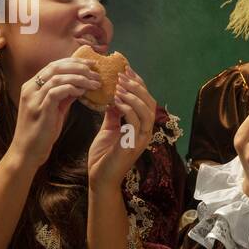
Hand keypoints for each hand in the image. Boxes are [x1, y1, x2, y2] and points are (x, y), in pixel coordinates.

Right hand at [8, 57, 101, 168]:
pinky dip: (71, 88)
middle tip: (96, 70)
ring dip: (80, 78)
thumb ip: (64, 96)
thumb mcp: (54, 109)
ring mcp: (33, 98)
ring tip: (95, 83)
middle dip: (79, 66)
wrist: (27, 151)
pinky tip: (82, 92)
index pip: (54, 65)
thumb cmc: (41, 132)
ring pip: (57, 77)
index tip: (92, 63)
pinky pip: (56, 91)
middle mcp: (30, 88)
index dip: (74, 61)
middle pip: (56, 67)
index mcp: (32, 86)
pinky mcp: (40, 109)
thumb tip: (80, 86)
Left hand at [88, 66, 156, 188]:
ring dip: (133, 95)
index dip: (137, 83)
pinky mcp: (133, 145)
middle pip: (149, 102)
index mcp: (140, 126)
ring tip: (119, 85)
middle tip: (122, 74)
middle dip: (136, 86)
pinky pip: (135, 122)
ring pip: (147, 111)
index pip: (144, 99)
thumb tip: (113, 95)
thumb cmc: (103, 156)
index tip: (126, 69)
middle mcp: (145, 131)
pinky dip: (128, 109)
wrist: (99, 179)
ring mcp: (141, 139)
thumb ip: (113, 113)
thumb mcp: (108, 129)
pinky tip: (116, 100)